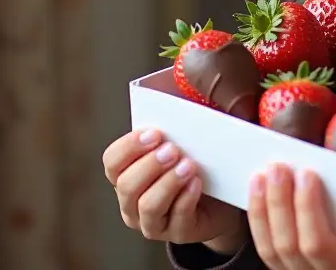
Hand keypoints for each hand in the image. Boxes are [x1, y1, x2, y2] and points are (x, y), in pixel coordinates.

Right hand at [103, 127, 246, 252]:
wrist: (223, 198)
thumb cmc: (198, 162)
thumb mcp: (185, 141)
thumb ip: (177, 125)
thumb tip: (186, 101)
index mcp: (127, 174)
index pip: (112, 161)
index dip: (129, 147)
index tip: (154, 133)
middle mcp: (132, 202)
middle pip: (127, 186)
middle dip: (149, 165)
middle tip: (172, 149)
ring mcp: (153, 222)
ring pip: (148, 206)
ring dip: (168, 183)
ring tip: (189, 166)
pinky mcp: (177, 233)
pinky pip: (176, 219)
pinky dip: (186, 199)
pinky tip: (197, 183)